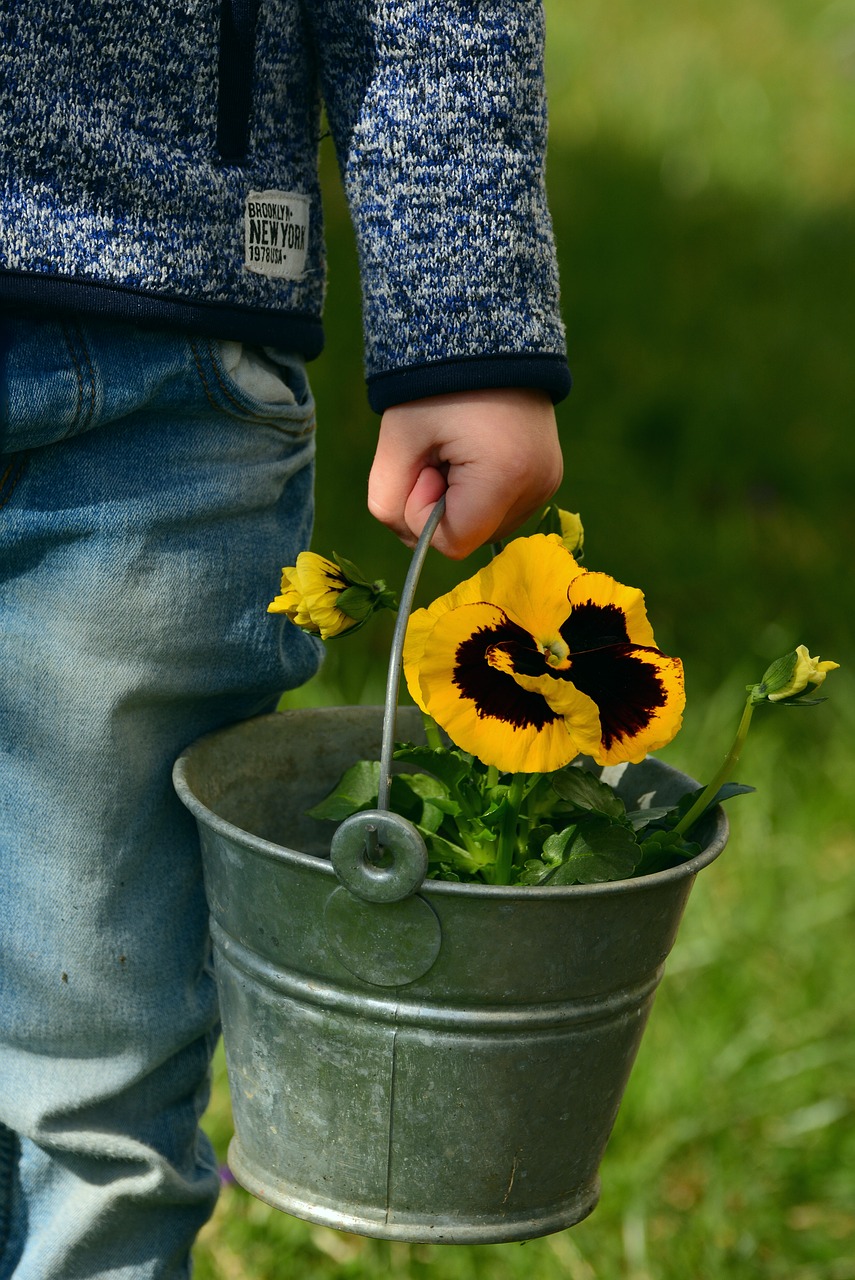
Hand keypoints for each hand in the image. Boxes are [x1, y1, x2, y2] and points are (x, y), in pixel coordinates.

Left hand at [367, 388, 563, 558]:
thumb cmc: (435, 384)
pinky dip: (479, 491)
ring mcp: (549, 482)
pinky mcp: (550, 475)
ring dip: (459, 500)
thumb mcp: (397, 442)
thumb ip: (387, 502)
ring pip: (485, 525)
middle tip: (438, 452)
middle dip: (441, 506)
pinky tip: (475, 452)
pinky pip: (503, 507)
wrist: (485, 333)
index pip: (453, 544)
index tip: (422, 467)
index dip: (423, 515)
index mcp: (503, 478)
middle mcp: (538, 487)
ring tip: (458, 447)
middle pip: (471, 536)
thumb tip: (412, 535)